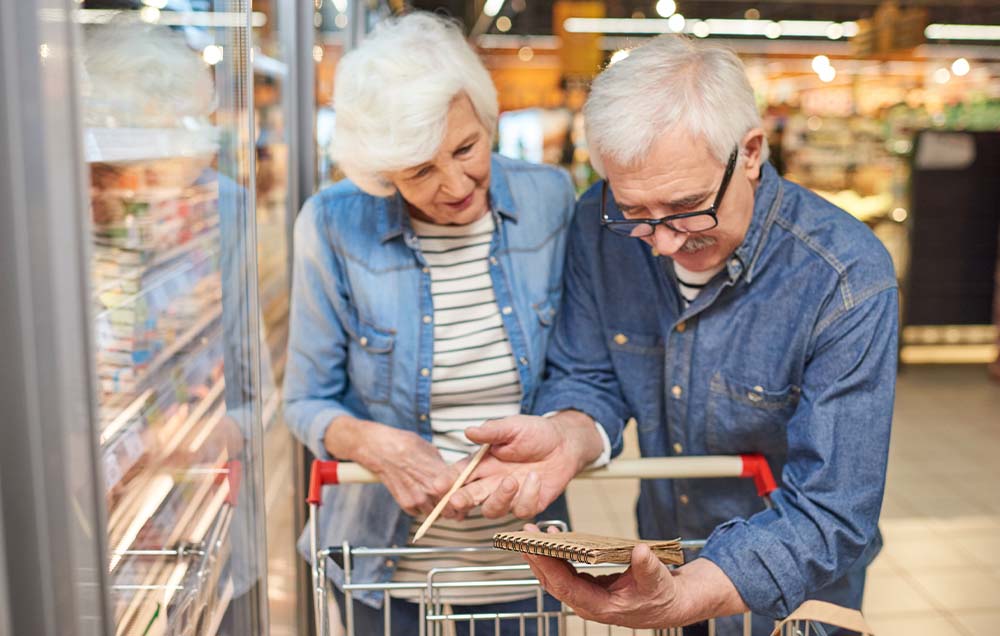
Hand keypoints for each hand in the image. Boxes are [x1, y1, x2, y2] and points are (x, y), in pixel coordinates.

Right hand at [324, 416, 456, 516]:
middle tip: (454, 504)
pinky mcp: (405, 504)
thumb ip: (443, 468)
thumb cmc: (404, 445)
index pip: (459, 495)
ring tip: (435, 500)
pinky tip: (420, 497)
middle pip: (450, 511)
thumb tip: (452, 475)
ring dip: (437, 510)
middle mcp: (429, 490)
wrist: (380, 449)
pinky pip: (419, 513)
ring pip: (436, 515)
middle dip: (454, 509)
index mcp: (439, 475)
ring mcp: (416, 499)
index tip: (465, 498)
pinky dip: (421, 509)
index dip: (465, 499)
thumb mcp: (431, 450)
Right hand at [439, 412, 602, 519]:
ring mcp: (509, 495)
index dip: (448, 480)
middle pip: (470, 497)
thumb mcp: (512, 426)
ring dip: (499, 498)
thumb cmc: (536, 432)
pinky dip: (528, 495)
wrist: (565, 442)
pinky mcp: (528, 504)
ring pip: (493, 509)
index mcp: (483, 463)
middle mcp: (492, 482)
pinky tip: (535, 478)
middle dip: (461, 500)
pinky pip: (521, 509)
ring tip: (511, 480)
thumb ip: (491, 431)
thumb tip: (469, 431)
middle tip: (457, 500)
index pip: (459, 474)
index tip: (439, 485)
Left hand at [520, 526, 746, 628]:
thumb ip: (648, 568)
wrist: (670, 605)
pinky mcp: (588, 587)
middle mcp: (588, 603)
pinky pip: (565, 572)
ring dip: (543, 556)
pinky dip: (556, 556)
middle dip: (536, 559)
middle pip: (553, 582)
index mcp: (601, 606)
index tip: (534, 548)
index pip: (565, 587)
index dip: (548, 567)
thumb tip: (640, 551)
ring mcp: (587, 596)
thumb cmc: (662, 595)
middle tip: (524, 535)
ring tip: (532, 533)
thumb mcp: (659, 581)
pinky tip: (553, 540)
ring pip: (556, 577)